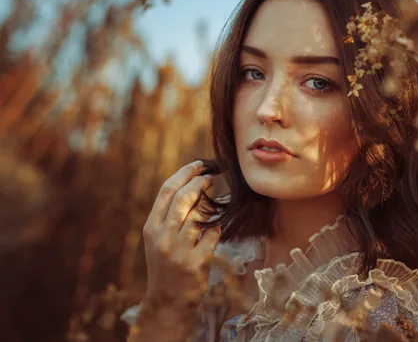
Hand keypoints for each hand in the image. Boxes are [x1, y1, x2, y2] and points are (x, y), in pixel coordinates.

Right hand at [140, 160, 220, 319]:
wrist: (166, 301)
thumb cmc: (166, 264)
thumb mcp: (158, 239)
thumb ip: (169, 216)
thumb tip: (192, 185)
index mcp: (151, 228)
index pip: (167, 191)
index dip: (185, 173)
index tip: (199, 165)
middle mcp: (162, 237)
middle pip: (183, 198)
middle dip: (200, 182)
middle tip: (212, 176)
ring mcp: (179, 251)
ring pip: (199, 214)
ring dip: (210, 203)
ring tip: (215, 200)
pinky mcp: (197, 263)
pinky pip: (213, 235)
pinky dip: (217, 227)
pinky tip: (216, 227)